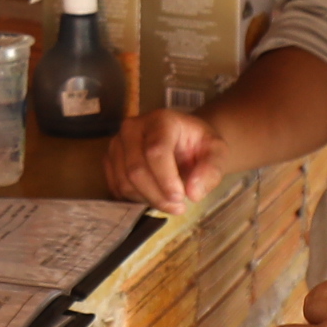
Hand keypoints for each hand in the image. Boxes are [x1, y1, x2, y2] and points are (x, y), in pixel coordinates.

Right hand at [110, 106, 230, 210]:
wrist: (184, 142)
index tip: (181, 198)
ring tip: (170, 204)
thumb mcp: (217, 153)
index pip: (156, 151)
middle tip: (179, 207)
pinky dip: (135, 199)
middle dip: (157, 195)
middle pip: (136, 169)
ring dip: (148, 200)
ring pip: (124, 181)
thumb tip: (194, 193)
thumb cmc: (199, 145)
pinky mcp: (110, 160)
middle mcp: (132, 127)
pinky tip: (154, 197)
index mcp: (161, 120)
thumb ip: (211, 170)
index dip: (166, 179)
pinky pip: (116, 187)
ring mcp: (117, 143)